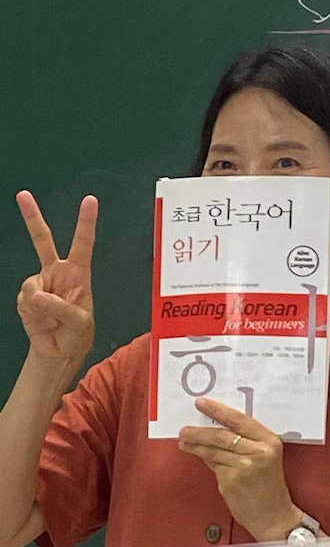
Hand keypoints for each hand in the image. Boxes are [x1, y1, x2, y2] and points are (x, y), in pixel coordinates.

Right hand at [15, 190, 97, 360]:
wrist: (59, 352)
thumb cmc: (77, 334)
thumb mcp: (79, 323)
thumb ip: (60, 307)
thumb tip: (35, 295)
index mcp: (78, 273)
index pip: (83, 243)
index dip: (86, 222)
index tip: (90, 201)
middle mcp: (57, 273)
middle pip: (43, 240)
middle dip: (32, 217)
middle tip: (22, 194)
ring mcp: (40, 284)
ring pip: (31, 283)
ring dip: (40, 305)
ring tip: (52, 319)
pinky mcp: (26, 297)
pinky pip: (24, 300)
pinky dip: (31, 313)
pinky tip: (41, 321)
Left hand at [179, 398, 301, 541]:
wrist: (274, 515)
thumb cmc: (268, 485)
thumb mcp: (266, 457)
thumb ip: (247, 442)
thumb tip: (216, 427)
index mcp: (269, 441)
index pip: (240, 420)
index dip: (219, 410)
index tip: (202, 403)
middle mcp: (258, 452)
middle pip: (222, 435)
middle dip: (200, 431)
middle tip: (185, 428)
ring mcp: (244, 467)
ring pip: (213, 450)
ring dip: (196, 445)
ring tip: (184, 441)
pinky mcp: (231, 481)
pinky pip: (213, 466)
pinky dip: (204, 460)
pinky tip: (197, 456)